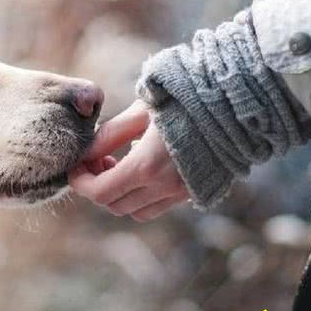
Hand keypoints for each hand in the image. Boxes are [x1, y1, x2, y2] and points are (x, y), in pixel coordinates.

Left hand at [69, 100, 189, 221]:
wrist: (235, 104)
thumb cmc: (184, 99)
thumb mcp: (140, 111)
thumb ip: (109, 135)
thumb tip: (85, 153)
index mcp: (147, 166)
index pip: (99, 192)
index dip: (80, 182)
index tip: (76, 166)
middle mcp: (164, 187)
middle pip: (113, 205)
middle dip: (97, 186)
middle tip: (98, 160)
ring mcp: (181, 193)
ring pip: (134, 211)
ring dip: (119, 194)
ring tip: (119, 164)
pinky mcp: (193, 192)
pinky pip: (156, 207)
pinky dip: (140, 196)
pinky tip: (143, 168)